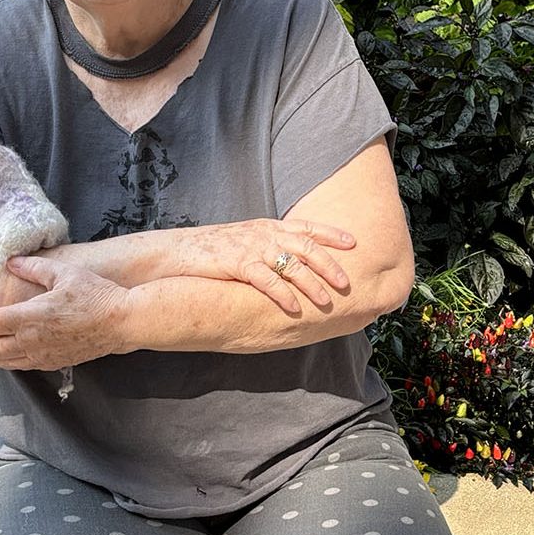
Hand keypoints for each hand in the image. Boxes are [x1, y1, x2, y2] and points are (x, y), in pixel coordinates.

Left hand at [0, 256, 130, 370]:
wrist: (122, 322)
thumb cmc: (95, 294)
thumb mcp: (63, 273)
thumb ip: (33, 267)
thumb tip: (9, 262)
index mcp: (32, 316)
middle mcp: (33, 339)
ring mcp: (44, 354)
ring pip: (8, 361)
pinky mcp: (55, 362)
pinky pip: (25, 365)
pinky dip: (9, 363)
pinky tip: (5, 359)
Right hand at [175, 218, 355, 311]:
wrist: (178, 252)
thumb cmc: (214, 250)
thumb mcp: (247, 240)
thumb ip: (271, 246)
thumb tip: (294, 261)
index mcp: (269, 227)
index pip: (307, 227)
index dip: (332, 234)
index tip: (354, 243)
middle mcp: (264, 234)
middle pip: (306, 246)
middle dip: (330, 265)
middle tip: (347, 283)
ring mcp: (251, 247)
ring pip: (291, 264)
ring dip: (312, 284)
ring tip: (326, 301)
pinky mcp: (236, 263)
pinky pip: (266, 279)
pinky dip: (282, 294)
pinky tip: (294, 308)